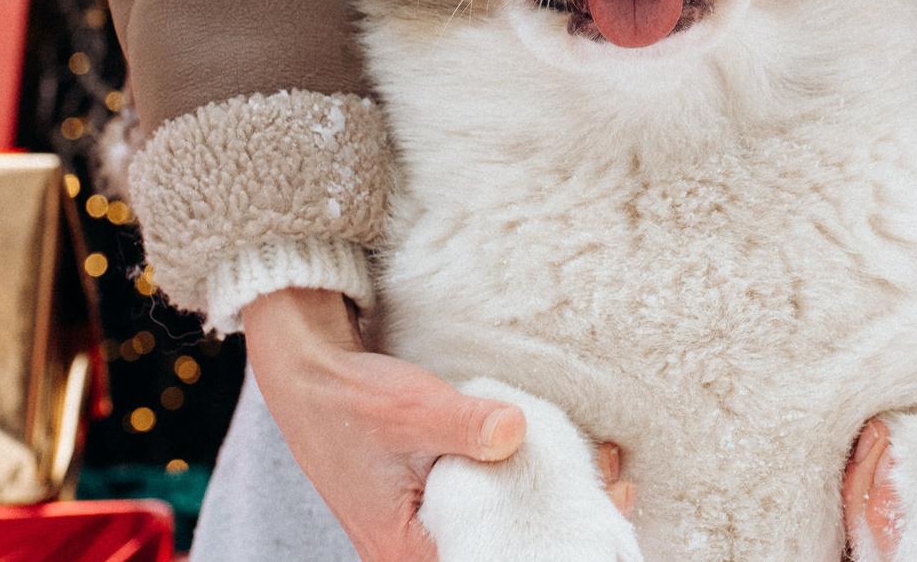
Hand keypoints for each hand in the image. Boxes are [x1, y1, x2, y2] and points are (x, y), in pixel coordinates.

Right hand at [242, 289, 633, 561]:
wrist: (306, 374)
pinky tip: (557, 457)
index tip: (587, 522)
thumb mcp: (410, 408)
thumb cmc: (346, 399)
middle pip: (497, 548)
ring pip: (495, 523)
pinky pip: (483, 500)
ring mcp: (420, 524)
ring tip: (598, 470)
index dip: (539, 547)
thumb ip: (463, 424)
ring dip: (543, 499)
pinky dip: (520, 480)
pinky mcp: (428, 497)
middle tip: (610, 490)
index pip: (485, 561)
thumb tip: (515, 431)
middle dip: (554, 524)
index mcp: (404, 549)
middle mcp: (412, 549)